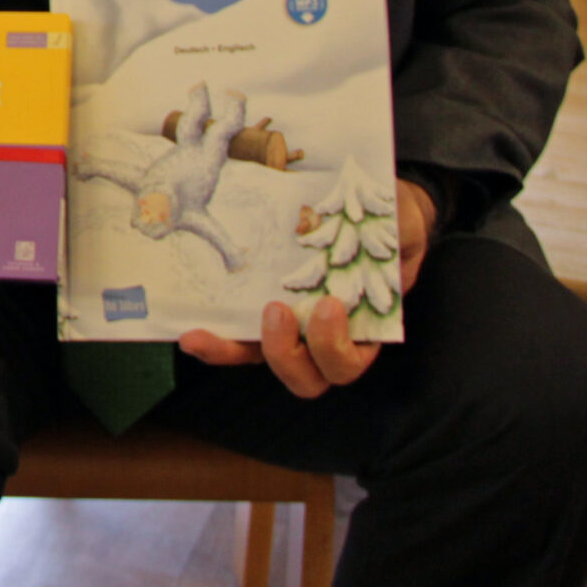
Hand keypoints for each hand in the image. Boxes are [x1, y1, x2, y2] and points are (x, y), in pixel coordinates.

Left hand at [180, 179, 434, 396]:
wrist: (371, 210)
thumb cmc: (388, 223)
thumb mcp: (399, 225)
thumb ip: (396, 231)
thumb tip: (389, 219)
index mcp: (361, 329)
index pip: (346, 361)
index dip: (334, 350)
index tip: (329, 308)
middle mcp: (323, 339)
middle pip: (305, 376)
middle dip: (287, 354)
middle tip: (277, 309)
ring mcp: (290, 329)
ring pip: (263, 361)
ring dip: (235, 351)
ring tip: (211, 327)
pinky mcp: (258, 312)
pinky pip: (237, 337)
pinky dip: (215, 339)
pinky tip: (187, 329)